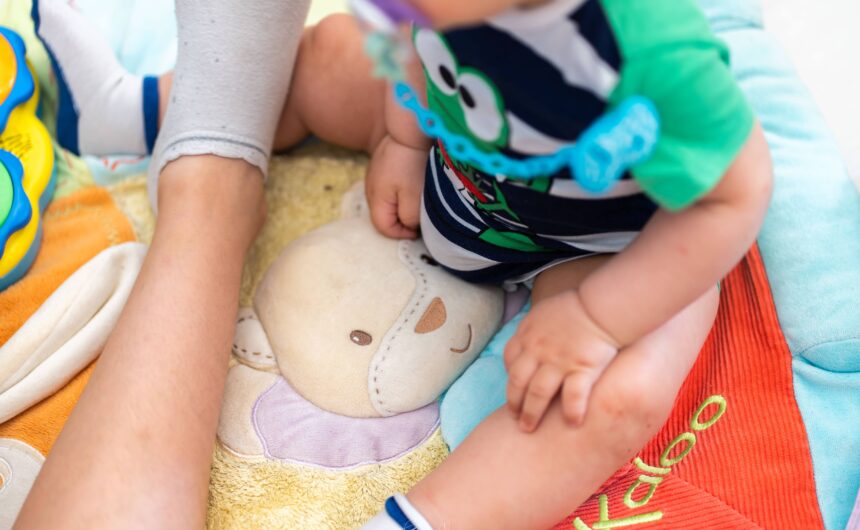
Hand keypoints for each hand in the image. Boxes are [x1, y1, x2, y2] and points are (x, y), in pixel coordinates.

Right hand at [366, 134, 426, 238]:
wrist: (410, 129)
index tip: (419, 229)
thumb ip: (410, 217)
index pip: (383, 228)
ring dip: (401, 206)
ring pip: (386, 202)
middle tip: (420, 218)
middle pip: (383, 216)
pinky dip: (399, 192)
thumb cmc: (412, 164)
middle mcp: (370, 189)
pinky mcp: (381, 166)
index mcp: (376, 199)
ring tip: (418, 201)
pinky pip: (388, 187)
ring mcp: (374, 176)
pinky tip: (413, 184)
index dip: (402, 234)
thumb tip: (409, 226)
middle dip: (401, 222)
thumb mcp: (414, 197)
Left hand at [505, 290, 619, 431]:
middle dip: (514, 402)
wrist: (601, 305)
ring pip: (538, 394)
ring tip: (529, 428)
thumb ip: (535, 326)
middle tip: (515, 418)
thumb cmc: (577, 305)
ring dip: (531, 413)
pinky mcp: (582, 369)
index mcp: (528, 334)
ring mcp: (559, 361)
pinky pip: (573, 397)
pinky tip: (573, 423)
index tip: (514, 388)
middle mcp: (538, 350)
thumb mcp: (545, 310)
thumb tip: (532, 336)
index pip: (509, 360)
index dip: (509, 377)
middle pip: (518, 382)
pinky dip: (572, 412)